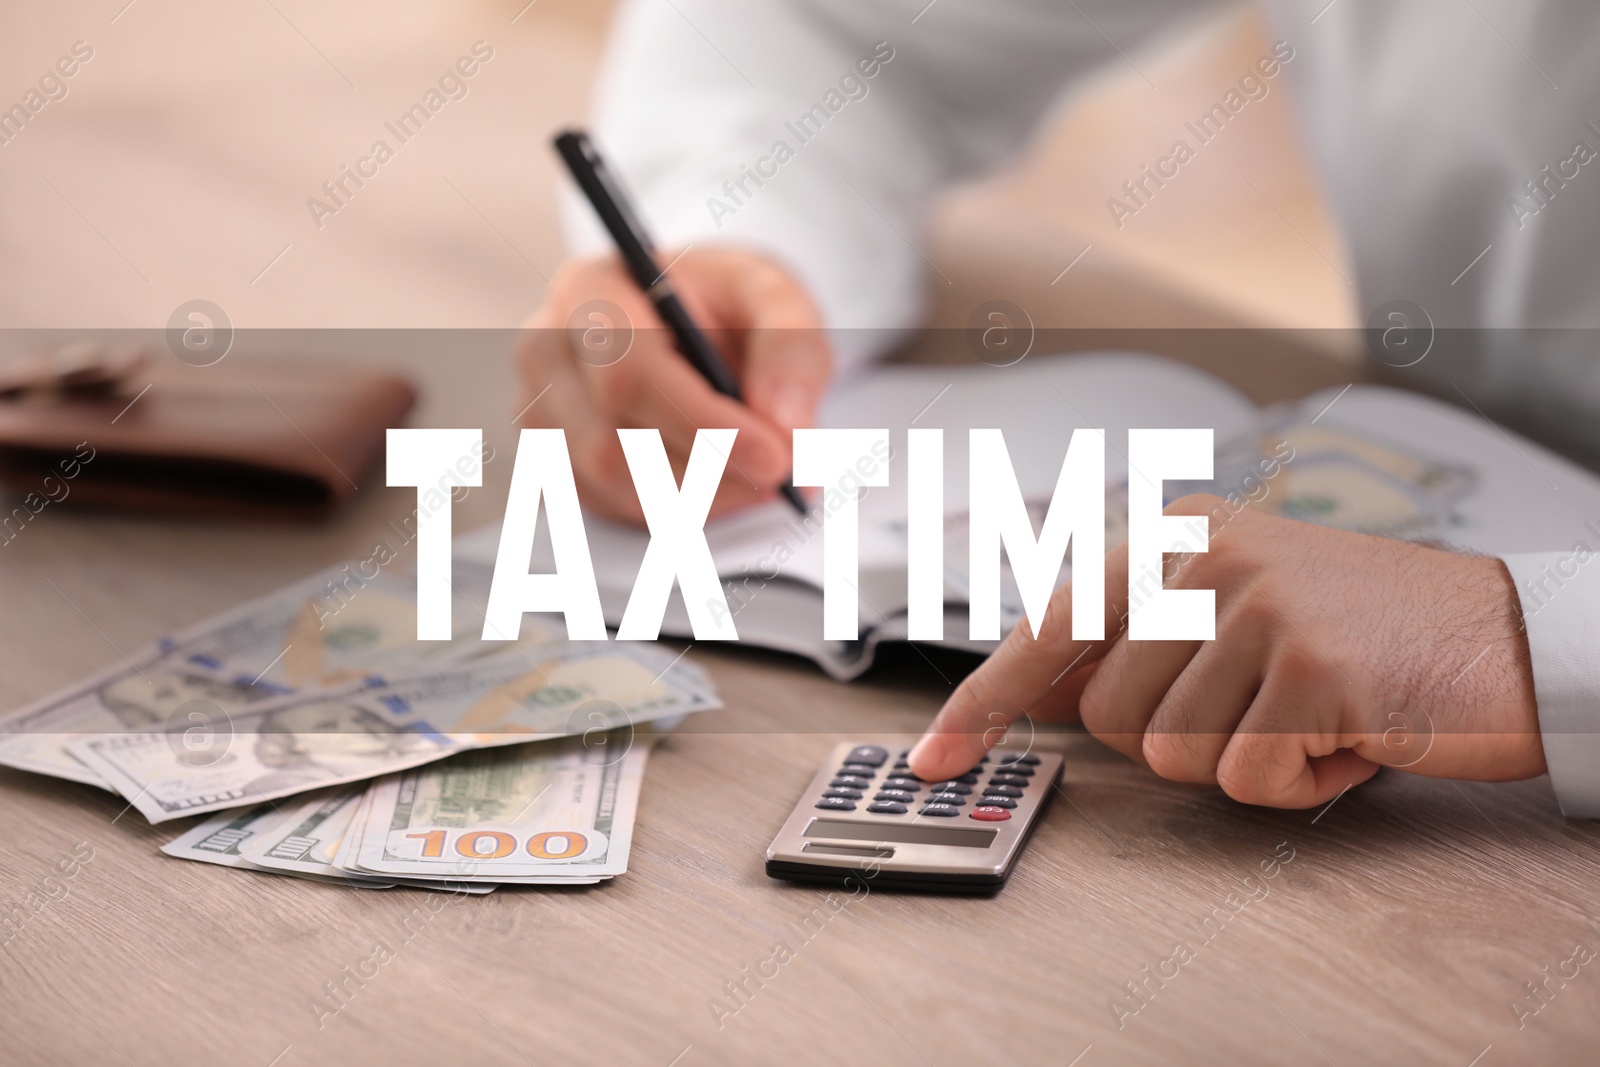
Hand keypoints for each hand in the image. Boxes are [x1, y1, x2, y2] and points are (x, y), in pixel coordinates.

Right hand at [515, 247, 832, 521]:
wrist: (694, 320)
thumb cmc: (727, 303)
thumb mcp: (775, 297)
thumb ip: (790, 349)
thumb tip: (784, 425)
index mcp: (590, 290)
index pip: (628, 373)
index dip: (703, 425)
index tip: (773, 458)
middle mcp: (547, 351)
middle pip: (614, 444)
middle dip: (710, 474)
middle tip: (781, 476)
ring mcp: (540, 411)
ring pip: (613, 487)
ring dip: (699, 497)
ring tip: (756, 473)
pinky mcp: (550, 461)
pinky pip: (611, 508)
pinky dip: (676, 508)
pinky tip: (716, 477)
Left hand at [908, 495, 1543, 807]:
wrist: (1508, 634)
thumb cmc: (1365, 631)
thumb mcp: (1241, 604)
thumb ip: (1147, 635)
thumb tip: (1048, 696)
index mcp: (1178, 534)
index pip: (1050, 627)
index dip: (986, 702)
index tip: (936, 758)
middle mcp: (1204, 557)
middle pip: (1112, 718)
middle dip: (1182, 739)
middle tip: (1263, 703)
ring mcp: (1257, 606)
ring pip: (1174, 756)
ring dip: (1246, 760)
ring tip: (1311, 709)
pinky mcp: (1309, 669)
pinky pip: (1248, 781)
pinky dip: (1298, 785)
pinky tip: (1347, 735)